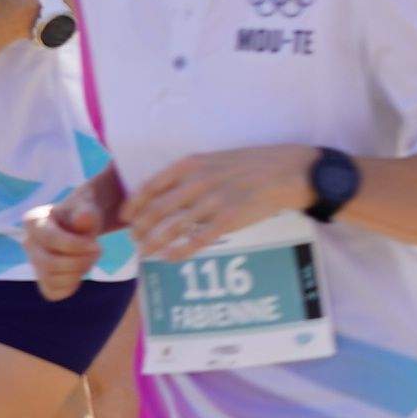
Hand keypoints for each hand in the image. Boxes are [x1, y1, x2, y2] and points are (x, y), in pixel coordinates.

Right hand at [23, 169, 123, 297]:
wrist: (85, 224)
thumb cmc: (85, 213)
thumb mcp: (89, 207)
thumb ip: (87, 212)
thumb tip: (83, 218)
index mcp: (33, 220)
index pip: (50, 240)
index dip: (76, 246)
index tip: (96, 245)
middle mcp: (27, 242)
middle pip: (49, 263)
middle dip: (80, 261)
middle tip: (97, 251)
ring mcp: (33, 262)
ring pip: (51, 280)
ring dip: (78, 272)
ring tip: (90, 258)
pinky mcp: (42, 279)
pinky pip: (53, 293)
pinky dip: (71, 286)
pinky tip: (80, 271)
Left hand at [125, 145, 319, 261]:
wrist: (291, 171)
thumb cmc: (255, 164)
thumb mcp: (218, 159)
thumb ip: (193, 173)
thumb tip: (168, 191)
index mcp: (193, 164)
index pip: (151, 185)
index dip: (134, 204)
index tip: (126, 217)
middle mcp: (199, 182)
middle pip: (157, 210)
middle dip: (141, 228)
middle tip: (135, 240)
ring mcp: (214, 201)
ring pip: (173, 227)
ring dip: (154, 243)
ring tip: (146, 253)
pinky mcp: (230, 219)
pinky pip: (197, 240)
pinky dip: (179, 251)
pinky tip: (170, 258)